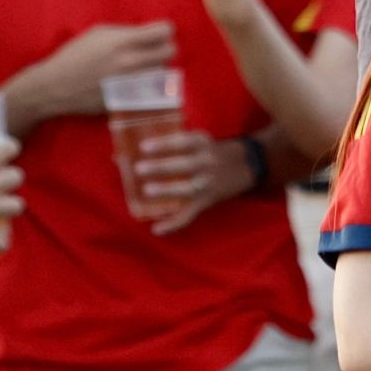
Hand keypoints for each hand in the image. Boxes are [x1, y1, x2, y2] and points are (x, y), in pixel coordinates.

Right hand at [5, 21, 177, 128]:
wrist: (56, 87)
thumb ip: (126, 32)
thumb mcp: (98, 33)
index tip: (157, 33)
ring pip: (164, 72)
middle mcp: (131, 63)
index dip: (164, 30)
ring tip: (143, 66)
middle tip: (153, 50)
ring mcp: (132, 83)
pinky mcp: (129, 100)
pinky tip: (137, 81)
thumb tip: (148, 33)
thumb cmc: (75, 56)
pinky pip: (152, 90)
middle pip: (171, 51)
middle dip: (164, 47)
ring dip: (157, 67)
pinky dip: (149, 85)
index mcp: (123, 42)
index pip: (164, 31)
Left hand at [133, 132, 252, 235]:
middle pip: (184, 165)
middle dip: (162, 167)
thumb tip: (124, 153)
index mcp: (203, 144)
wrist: (246, 165)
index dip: (164, 145)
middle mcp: (208, 162)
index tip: (144, 147)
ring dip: (167, 190)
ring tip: (147, 191)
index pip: (183, 142)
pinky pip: (191, 214)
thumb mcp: (199, 140)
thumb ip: (171, 144)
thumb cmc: (211, 151)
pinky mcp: (207, 201)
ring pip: (187, 189)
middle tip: (139, 168)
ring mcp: (208, 183)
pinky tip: (157, 229)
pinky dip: (174, 224)